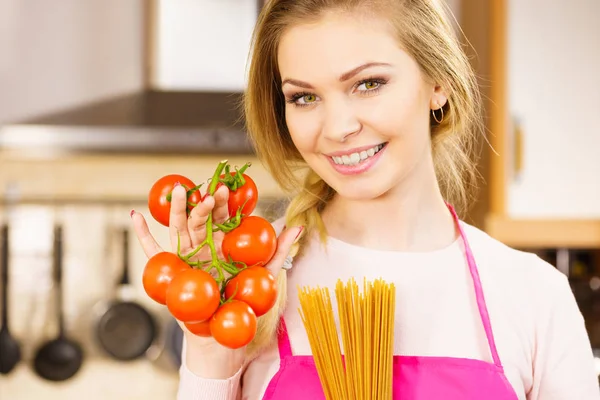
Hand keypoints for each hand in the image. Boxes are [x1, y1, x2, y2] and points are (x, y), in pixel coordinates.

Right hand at [131, 184, 301, 377]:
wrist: (223, 338)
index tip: (226, 188)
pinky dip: (143, 235)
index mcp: (225, 244)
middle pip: (200, 220)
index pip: (223, 218)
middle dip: (202, 204)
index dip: (224, 204)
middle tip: (206, 190)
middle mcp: (204, 247)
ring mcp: (186, 258)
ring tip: (177, 191)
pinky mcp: (170, 272)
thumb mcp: (266, 275)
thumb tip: (299, 225)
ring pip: (178, 229)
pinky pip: (154, 252)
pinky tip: (136, 215)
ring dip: (176, 210)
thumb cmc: (245, 306)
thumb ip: (279, 249)